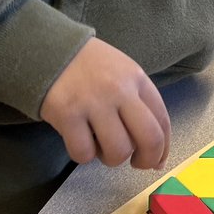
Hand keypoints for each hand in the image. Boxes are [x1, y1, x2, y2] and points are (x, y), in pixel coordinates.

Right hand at [39, 38, 169, 168]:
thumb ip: (139, 104)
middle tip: (134, 163)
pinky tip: (78, 138)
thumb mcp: (122, 72)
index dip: (162, 149)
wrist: (51, 49)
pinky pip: (84, 153)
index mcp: (137, 78)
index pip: (162, 120)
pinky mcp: (68, 114)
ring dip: (110, 158)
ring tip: (99, 143)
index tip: (155, 161)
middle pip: (149, 138)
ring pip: (118, 151)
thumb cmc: (90, 66)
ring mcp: (94, 102)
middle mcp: (120, 89)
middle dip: (146, 160)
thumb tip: (156, 153)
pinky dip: (82, 154)